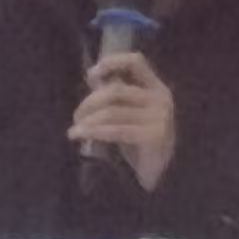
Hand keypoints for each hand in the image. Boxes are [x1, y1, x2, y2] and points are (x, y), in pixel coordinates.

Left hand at [69, 53, 176, 191]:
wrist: (162, 176)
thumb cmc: (142, 143)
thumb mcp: (132, 113)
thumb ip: (118, 96)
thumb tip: (93, 78)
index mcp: (157, 88)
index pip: (136, 62)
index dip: (111, 63)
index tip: (91, 75)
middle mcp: (160, 99)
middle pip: (116, 91)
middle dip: (90, 102)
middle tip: (77, 116)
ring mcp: (158, 118)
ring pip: (111, 111)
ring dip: (88, 120)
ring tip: (75, 129)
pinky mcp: (152, 136)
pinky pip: (114, 130)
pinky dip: (92, 131)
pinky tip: (78, 135)